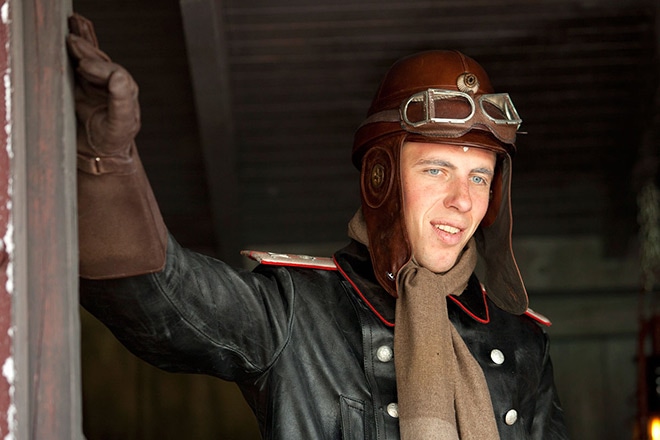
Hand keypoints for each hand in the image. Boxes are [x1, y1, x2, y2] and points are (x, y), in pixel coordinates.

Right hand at [67, 14, 139, 161]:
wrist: (97, 155)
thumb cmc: (112, 141)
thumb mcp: (120, 125)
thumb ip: (123, 102)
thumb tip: (119, 76)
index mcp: (125, 94)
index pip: (115, 74)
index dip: (100, 69)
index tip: (83, 67)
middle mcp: (112, 87)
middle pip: (101, 64)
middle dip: (88, 52)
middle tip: (72, 43)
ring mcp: (96, 86)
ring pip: (89, 63)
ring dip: (80, 51)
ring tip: (68, 41)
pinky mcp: (81, 89)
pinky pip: (77, 70)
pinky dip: (71, 59)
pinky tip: (64, 52)